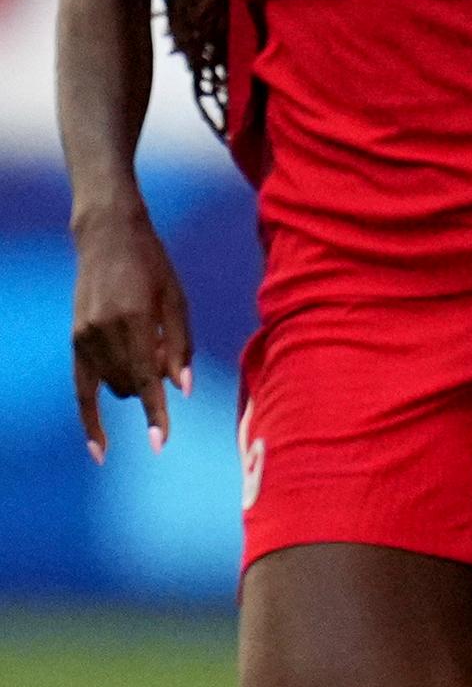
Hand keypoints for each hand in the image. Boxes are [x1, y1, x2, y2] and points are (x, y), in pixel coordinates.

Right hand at [71, 204, 191, 462]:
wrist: (107, 237)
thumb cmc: (153, 266)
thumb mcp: (178, 301)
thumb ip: (181, 347)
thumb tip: (182, 391)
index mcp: (134, 320)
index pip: (146, 379)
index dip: (155, 413)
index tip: (160, 443)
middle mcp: (103, 331)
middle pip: (133, 384)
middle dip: (154, 383)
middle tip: (167, 350)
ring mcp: (83, 336)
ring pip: (115, 386)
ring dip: (136, 383)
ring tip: (149, 347)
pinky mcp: (74, 338)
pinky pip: (82, 389)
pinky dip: (92, 418)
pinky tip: (100, 448)